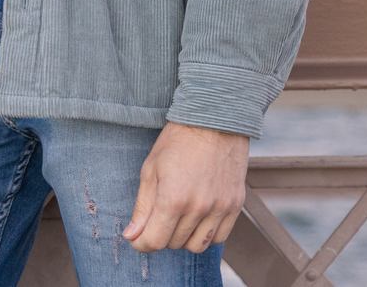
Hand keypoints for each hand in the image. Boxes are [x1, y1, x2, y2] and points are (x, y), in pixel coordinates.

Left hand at [123, 122, 248, 253]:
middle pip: (173, 244)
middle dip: (161, 235)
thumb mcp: (151, 169)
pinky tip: (198, 218)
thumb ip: (142, 207)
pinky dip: (206, 234)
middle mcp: (198, 208)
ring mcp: (220, 208)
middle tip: (158, 216)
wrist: (214, 120)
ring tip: (178, 218)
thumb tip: (131, 236)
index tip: (138, 237)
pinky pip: (219, 237)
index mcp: (173, 199)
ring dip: (183, 238)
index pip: (154, 241)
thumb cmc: (178, 141)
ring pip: (197, 246)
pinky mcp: (235, 205)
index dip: (141, 243)